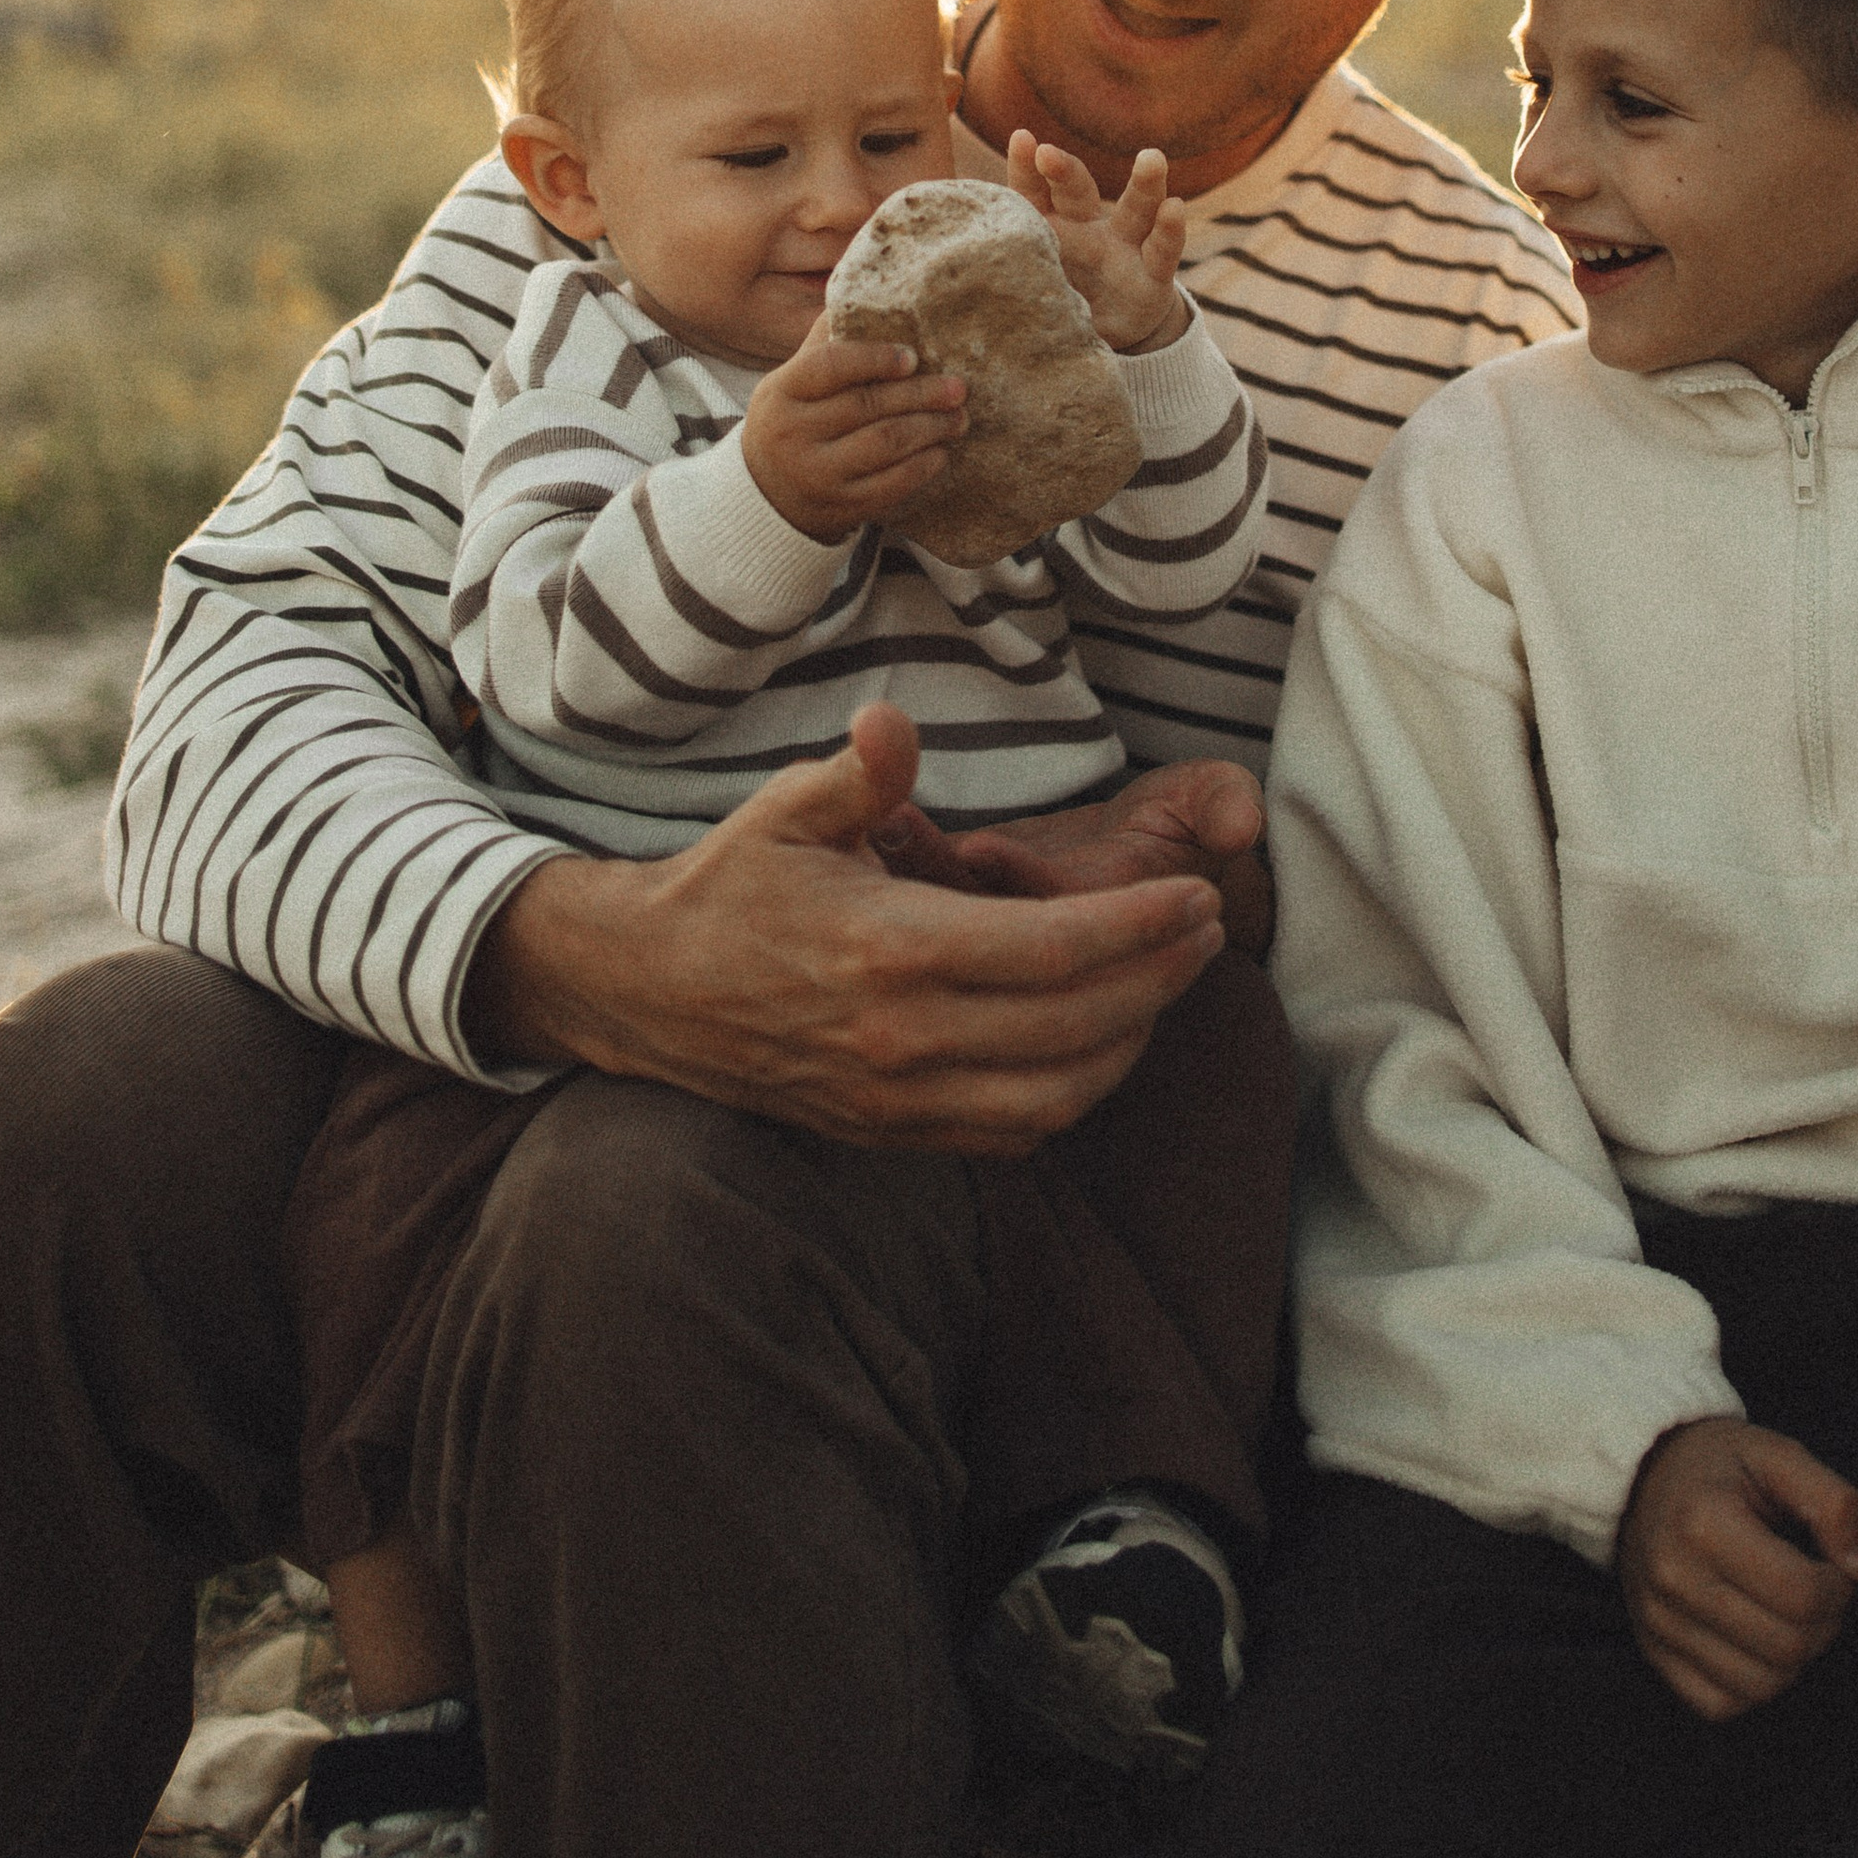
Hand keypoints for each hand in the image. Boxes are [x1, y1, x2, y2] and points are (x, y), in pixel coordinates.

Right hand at [460, 703, 1226, 1152]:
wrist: (648, 993)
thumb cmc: (731, 886)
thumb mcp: (788, 809)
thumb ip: (862, 771)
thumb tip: (895, 724)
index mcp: (891, 949)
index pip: (1055, 950)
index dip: (1142, 928)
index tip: (1199, 899)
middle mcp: (903, 1039)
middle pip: (1077, 1025)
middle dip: (1161, 978)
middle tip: (1209, 931)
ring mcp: (897, 1099)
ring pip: (1057, 1095)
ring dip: (1129, 1044)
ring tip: (1167, 982)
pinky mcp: (890, 1134)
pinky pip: (1011, 1134)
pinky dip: (1072, 1096)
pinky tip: (1100, 1043)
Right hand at [742, 334, 967, 540]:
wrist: (765, 494)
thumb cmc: (793, 420)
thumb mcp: (792, 380)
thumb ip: (826, 342)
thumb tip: (866, 288)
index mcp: (782, 391)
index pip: (830, 365)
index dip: (875, 358)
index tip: (913, 357)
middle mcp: (794, 433)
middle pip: (868, 406)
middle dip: (921, 394)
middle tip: (959, 387)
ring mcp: (816, 473)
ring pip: (885, 444)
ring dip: (931, 429)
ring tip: (959, 418)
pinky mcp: (839, 506)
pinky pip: (890, 486)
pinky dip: (922, 467)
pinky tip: (940, 453)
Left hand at [1007, 132, 1188, 352]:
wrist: (1110, 333)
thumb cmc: (1058, 300)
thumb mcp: (1026, 290)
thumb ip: (994, 281)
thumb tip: (925, 287)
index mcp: (1048, 231)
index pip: (1033, 194)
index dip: (1027, 168)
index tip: (1021, 139)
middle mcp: (1086, 229)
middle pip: (1077, 192)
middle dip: (1064, 171)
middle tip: (1049, 154)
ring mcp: (1122, 248)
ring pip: (1133, 210)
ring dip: (1143, 184)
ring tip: (1151, 156)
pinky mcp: (1152, 276)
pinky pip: (1162, 251)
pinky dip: (1168, 230)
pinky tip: (1174, 208)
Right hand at [1618, 1418, 1857, 1719]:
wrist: (1643, 1476)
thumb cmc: (1721, 1466)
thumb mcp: (1779, 1455)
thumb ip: (1833, 1501)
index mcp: (1704, 1522)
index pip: (1802, 1594)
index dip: (1840, 1587)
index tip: (1835, 1565)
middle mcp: (1674, 1579)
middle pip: (1787, 1646)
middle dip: (1825, 1624)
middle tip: (1820, 1590)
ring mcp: (1659, 1622)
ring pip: (1759, 1687)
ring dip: (1796, 1660)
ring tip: (1791, 1615)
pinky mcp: (1653, 1652)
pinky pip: (1720, 1704)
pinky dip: (1753, 1686)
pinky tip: (1759, 1642)